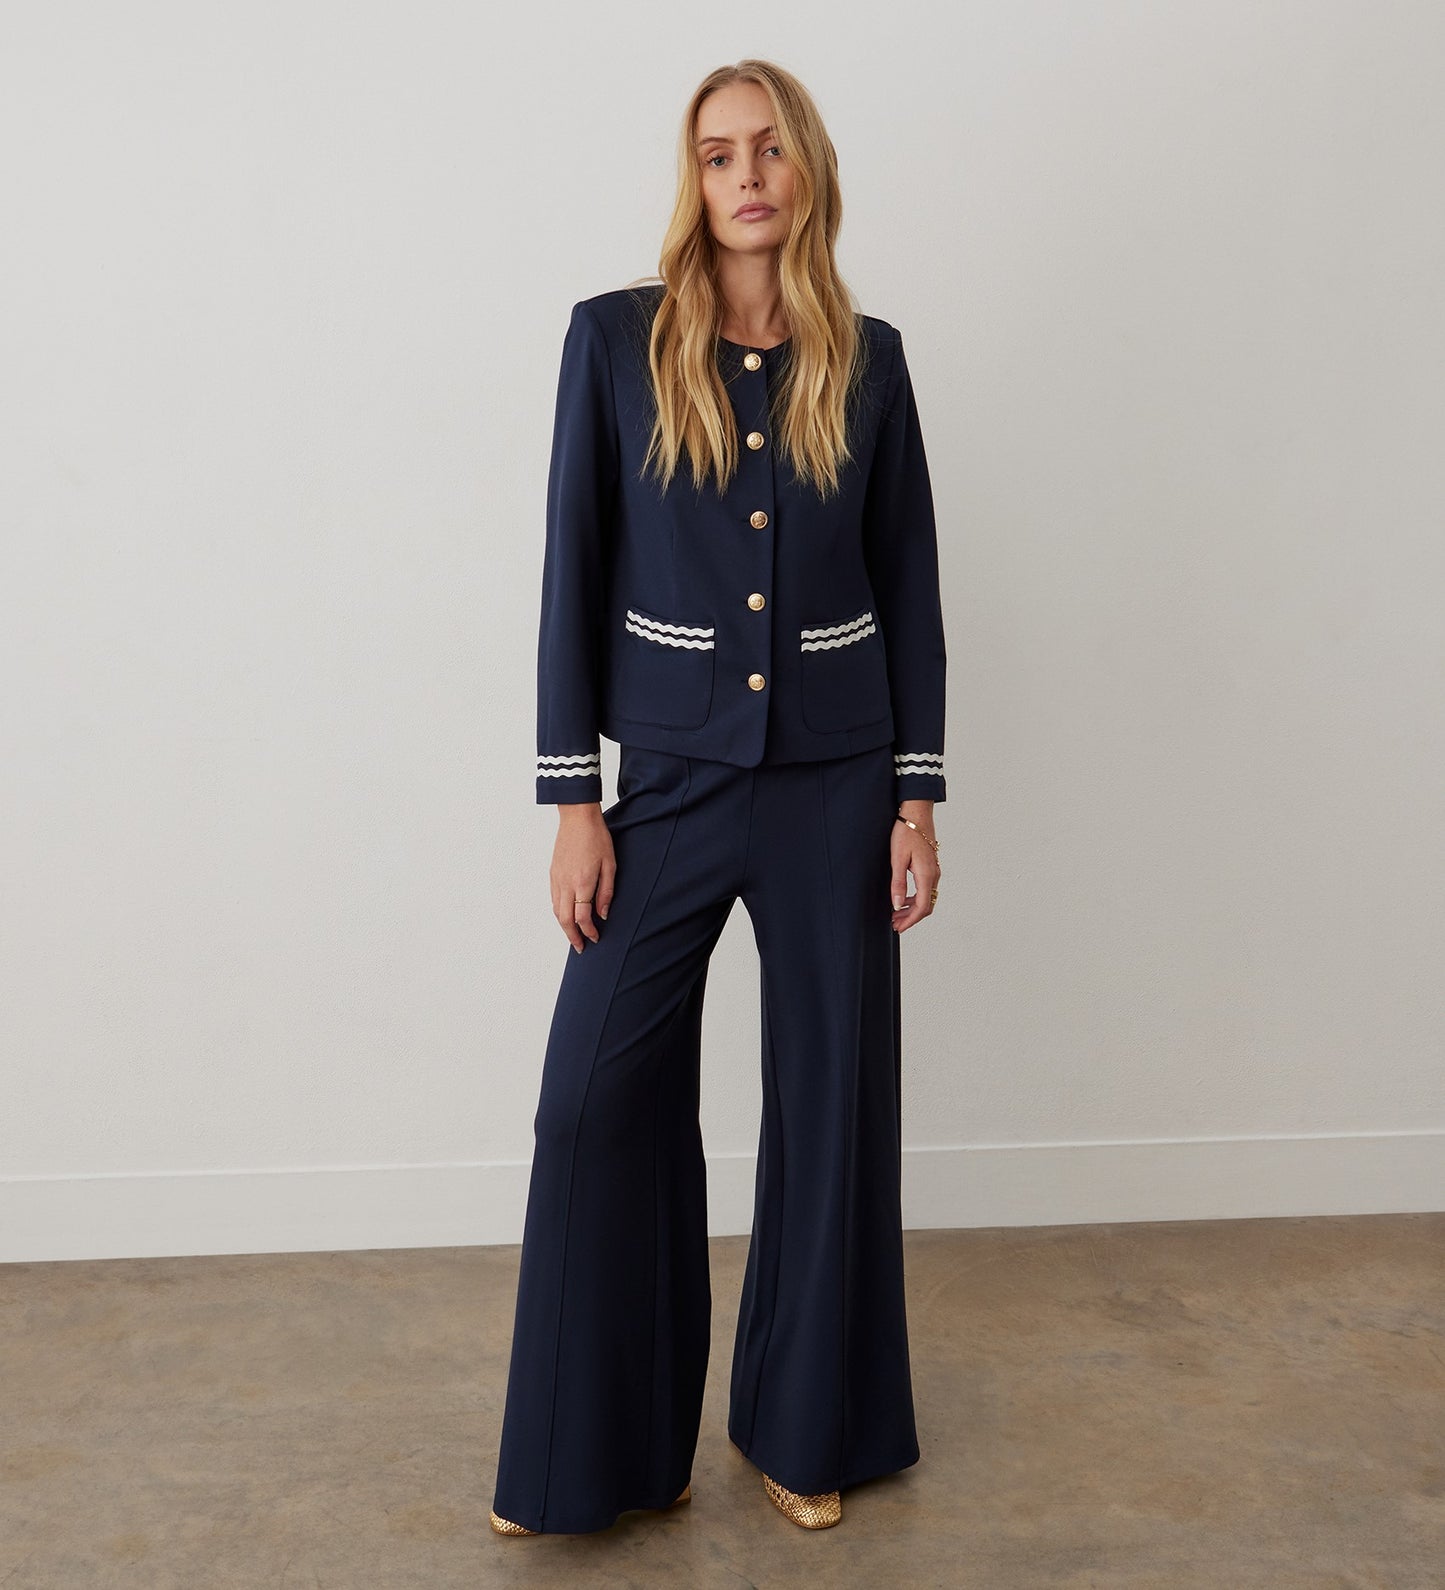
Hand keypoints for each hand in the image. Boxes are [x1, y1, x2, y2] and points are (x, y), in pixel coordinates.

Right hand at [551, 804, 615, 951]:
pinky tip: (566, 915)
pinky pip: (553, 899)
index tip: (596, 938)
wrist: (577, 818)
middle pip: (564, 920)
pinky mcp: (553, 873)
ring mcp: (557, 879)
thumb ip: (606, 892)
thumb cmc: (597, 838)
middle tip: (580, 948)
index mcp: (582, 883)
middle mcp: (566, 884)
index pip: (582, 917)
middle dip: (572, 937)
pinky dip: (558, 912)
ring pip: (556, 911)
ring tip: (573, 935)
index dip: (589, 932)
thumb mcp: (610, 865)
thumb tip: (603, 914)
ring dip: (564, 927)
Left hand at [890, 799, 938, 933]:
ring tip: (895, 913)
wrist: (917, 812)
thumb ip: (897, 883)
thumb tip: (897, 905)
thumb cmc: (906, 832)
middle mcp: (934, 875)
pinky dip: (915, 898)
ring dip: (912, 908)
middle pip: (926, 905)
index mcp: (926, 875)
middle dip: (911, 917)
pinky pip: (926, 888)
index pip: (922, 907)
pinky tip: (903, 898)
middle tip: (894, 924)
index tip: (898, 927)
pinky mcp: (930, 865)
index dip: (910, 920)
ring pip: (926, 897)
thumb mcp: (897, 858)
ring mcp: (934, 870)